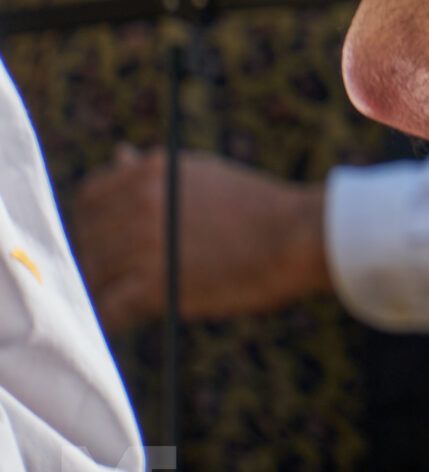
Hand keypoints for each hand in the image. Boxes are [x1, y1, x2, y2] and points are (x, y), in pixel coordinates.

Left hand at [71, 147, 330, 332]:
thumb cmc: (257, 205)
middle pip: (87, 239)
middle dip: (102, 256)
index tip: (113, 236)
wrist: (299, 236)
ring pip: (94, 274)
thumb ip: (152, 170)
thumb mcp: (202, 173)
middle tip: (130, 272)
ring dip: (109, 286)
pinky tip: (136, 314)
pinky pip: (109, 308)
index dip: (94, 220)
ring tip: (136, 295)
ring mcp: (143, 245)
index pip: (89, 198)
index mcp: (150, 173)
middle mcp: (139, 204)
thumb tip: (118, 156)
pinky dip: (116, 316)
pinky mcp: (154, 286)